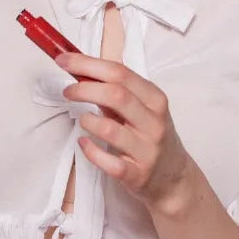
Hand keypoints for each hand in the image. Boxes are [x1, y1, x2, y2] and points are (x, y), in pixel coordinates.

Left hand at [60, 53, 194, 213]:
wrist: (173, 178)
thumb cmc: (149, 135)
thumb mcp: (141, 108)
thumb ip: (115, 91)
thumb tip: (80, 71)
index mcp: (155, 99)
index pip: (120, 73)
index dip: (88, 64)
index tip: (64, 60)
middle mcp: (154, 122)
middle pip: (115, 95)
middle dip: (84, 89)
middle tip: (67, 91)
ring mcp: (147, 150)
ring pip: (109, 128)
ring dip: (87, 120)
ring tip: (83, 120)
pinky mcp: (137, 174)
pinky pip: (108, 162)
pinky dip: (90, 150)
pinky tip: (84, 143)